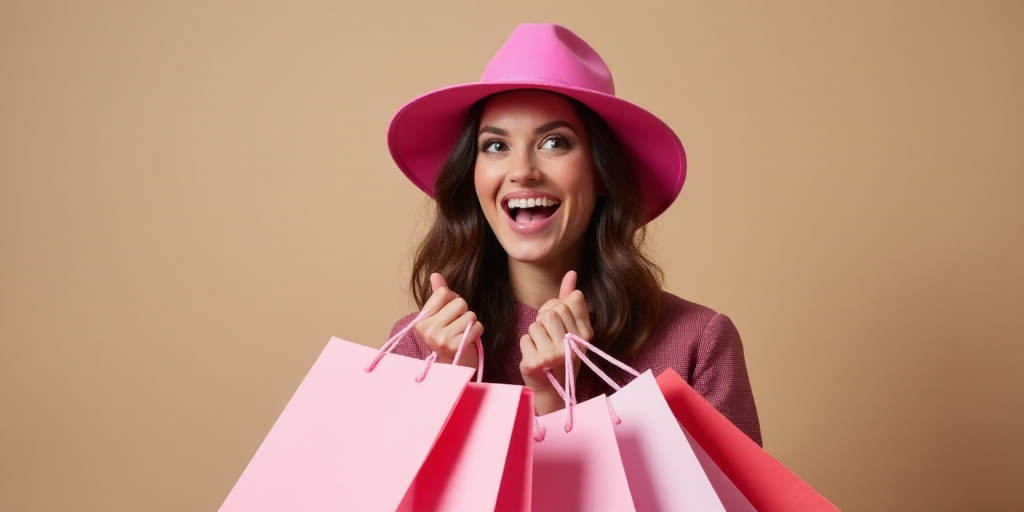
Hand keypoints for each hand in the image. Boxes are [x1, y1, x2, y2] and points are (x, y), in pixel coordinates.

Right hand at [411, 273, 482, 370]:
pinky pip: (476, 326)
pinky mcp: (456, 346)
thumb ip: (439, 294)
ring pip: (469, 314)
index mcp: (421, 320)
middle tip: (456, 326)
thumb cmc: (447, 338)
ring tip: (461, 334)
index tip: (449, 314)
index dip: (452, 299)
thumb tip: (436, 274)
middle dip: (463, 312)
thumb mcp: (440, 315)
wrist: (453, 367)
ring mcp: (441, 339)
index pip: (444, 293)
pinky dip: (476, 331)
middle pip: (459, 303)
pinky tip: (467, 340)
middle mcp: (427, 330)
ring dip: (470, 323)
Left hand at [519, 270, 593, 414]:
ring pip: (536, 323)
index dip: (558, 306)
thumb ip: (570, 300)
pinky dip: (526, 344)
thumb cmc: (561, 352)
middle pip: (552, 310)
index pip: (570, 300)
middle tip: (548, 335)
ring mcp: (554, 355)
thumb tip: (572, 273)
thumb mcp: (571, 327)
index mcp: (586, 334)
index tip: (560, 321)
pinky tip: (535, 356)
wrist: (552, 387)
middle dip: (545, 318)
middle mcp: (573, 344)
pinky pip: (525, 338)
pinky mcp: (536, 362)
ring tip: (542, 346)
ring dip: (535, 333)